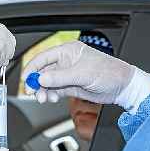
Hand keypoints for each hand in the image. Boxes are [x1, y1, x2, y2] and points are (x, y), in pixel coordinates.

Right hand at [21, 41, 149, 111]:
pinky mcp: (70, 87)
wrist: (123, 87)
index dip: (32, 68)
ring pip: (47, 83)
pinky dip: (50, 95)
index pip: (44, 57)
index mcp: (68, 51)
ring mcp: (67, 75)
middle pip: (43, 71)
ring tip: (43, 98)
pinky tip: (51, 99)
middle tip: (32, 92)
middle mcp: (66, 62)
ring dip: (43, 91)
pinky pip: (54, 91)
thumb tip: (42, 79)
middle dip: (36, 82)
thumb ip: (61, 77)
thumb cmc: (109, 72)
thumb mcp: (83, 74)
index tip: (26, 79)